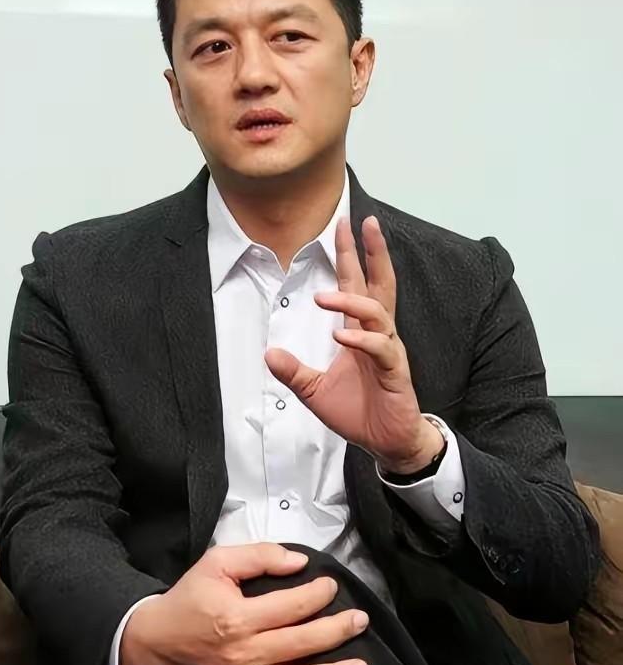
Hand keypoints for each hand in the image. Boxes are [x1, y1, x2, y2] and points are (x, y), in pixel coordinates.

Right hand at [119, 543, 369, 664]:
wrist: (153, 640)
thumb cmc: (188, 599)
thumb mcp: (217, 562)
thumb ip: (259, 556)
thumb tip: (298, 562)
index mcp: (238, 617)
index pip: (291, 606)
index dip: (317, 594)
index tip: (331, 586)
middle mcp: (243, 654)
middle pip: (301, 643)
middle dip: (337, 631)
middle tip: (360, 621)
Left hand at [264, 215, 442, 473]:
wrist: (385, 441)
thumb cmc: (358, 412)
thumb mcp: (315, 391)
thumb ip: (294, 372)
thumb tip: (269, 355)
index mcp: (360, 332)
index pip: (357, 285)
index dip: (350, 255)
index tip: (343, 226)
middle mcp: (378, 334)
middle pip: (378, 283)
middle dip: (370, 253)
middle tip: (362, 223)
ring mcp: (388, 350)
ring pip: (377, 312)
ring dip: (351, 301)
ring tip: (324, 297)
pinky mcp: (395, 371)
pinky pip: (380, 348)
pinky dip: (361, 339)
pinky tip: (342, 336)